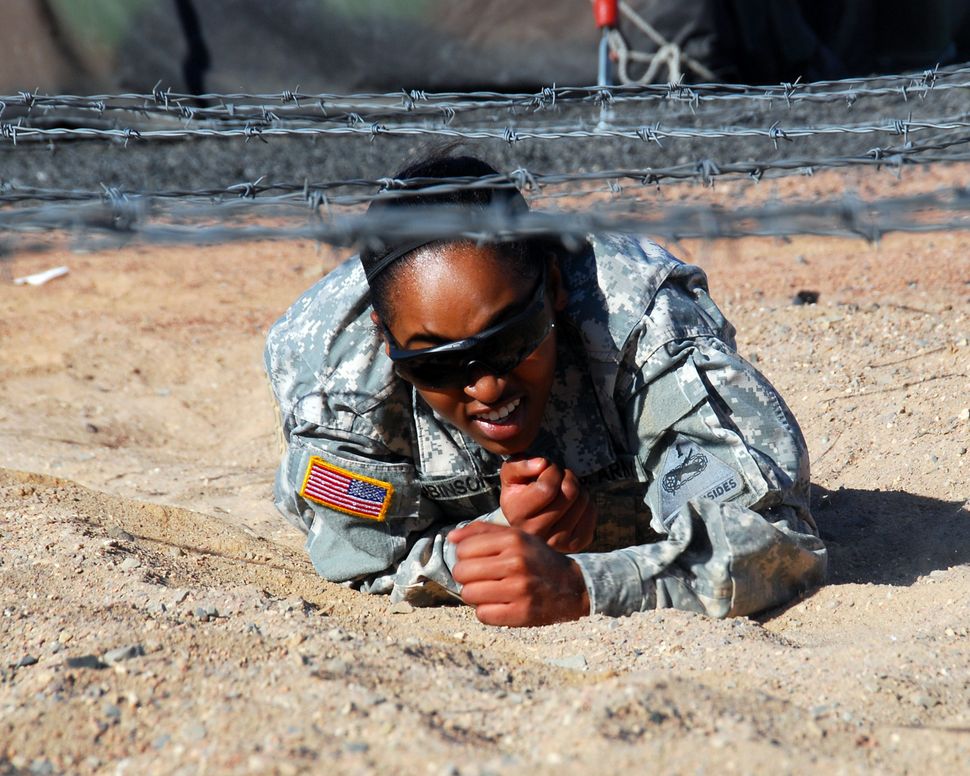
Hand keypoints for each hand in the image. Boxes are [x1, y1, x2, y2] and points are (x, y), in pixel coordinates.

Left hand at [448, 522, 589, 626]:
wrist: (574, 587)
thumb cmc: (538, 560)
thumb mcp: (516, 537)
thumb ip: (482, 532)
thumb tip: (451, 537)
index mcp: (514, 539)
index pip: (463, 549)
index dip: (465, 556)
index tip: (478, 561)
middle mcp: (517, 562)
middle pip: (462, 572)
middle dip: (467, 577)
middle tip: (482, 578)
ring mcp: (520, 589)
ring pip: (469, 594)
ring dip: (475, 595)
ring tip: (491, 591)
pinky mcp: (522, 613)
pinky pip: (483, 614)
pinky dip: (487, 612)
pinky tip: (500, 605)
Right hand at [499, 456, 596, 552]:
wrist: (528, 520)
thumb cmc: (521, 493)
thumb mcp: (511, 475)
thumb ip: (520, 463)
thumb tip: (542, 464)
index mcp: (517, 515)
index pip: (548, 487)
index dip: (552, 471)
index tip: (547, 470)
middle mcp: (536, 533)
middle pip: (570, 493)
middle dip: (567, 477)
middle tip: (559, 479)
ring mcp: (557, 542)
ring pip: (583, 500)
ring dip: (577, 487)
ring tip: (564, 491)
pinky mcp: (575, 544)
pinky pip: (592, 512)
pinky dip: (585, 501)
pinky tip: (571, 504)